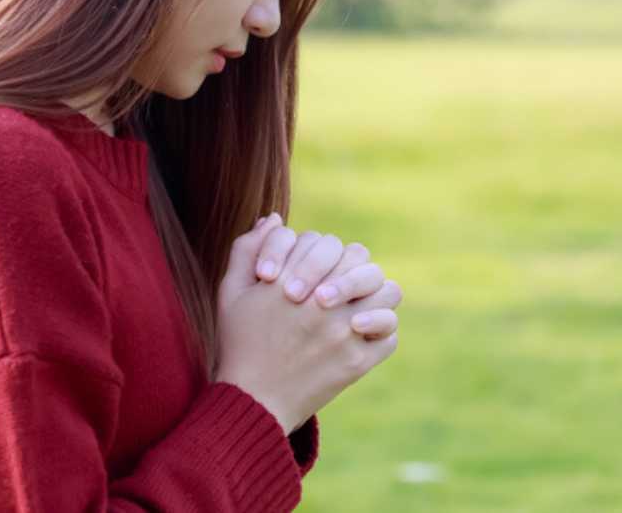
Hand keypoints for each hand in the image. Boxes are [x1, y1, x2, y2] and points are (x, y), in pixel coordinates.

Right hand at [213, 216, 398, 431]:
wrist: (251, 402)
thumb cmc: (239, 343)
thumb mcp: (232, 292)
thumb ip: (248, 249)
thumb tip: (274, 219)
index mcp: (294, 282)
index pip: (331, 245)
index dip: (321, 256)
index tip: (303, 279)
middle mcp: (323, 306)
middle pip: (363, 263)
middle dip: (351, 269)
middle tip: (335, 287)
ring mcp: (344, 335)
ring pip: (388, 294)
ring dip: (375, 295)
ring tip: (357, 305)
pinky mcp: (357, 364)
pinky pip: (389, 336)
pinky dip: (380, 331)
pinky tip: (360, 333)